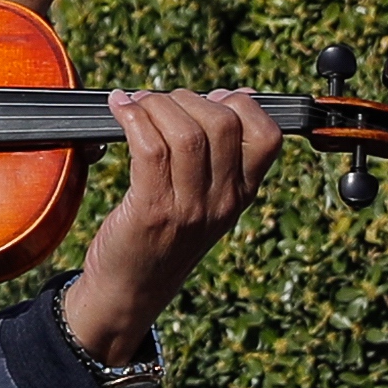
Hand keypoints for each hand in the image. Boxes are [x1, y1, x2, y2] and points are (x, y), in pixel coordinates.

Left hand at [65, 89, 283, 363]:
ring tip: (135, 105)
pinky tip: (119, 110)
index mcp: (242, 195)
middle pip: (222, 123)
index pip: (268, 136)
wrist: (129, 291)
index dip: (241, 104)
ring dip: (155, 105)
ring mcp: (189, 208)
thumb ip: (218, 158)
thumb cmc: (159, 237)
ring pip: (185, 132)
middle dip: (187, 99)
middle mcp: (222, 202)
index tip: (209, 98)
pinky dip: (132, 118)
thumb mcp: (205, 201)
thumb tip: (227, 97)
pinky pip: (148, 148)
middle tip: (158, 101)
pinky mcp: (151, 211)